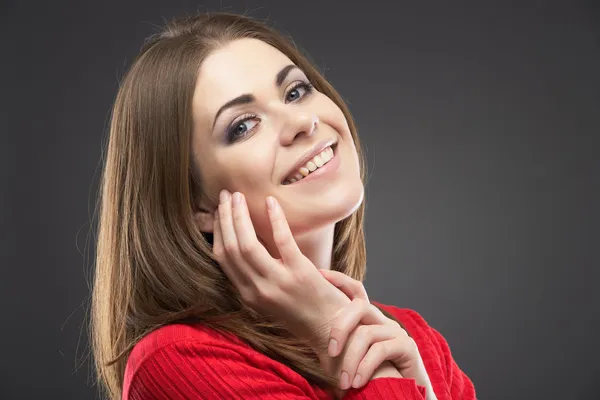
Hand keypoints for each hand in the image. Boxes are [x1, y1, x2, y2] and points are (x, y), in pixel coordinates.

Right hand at [212, 190, 349, 350]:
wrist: (333, 329)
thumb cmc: (304, 310)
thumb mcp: (270, 298)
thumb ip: (255, 277)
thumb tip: (244, 245)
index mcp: (248, 295)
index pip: (222, 258)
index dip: (218, 232)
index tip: (219, 212)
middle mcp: (258, 290)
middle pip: (231, 249)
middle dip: (225, 218)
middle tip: (225, 196)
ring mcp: (278, 282)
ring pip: (248, 245)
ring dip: (240, 217)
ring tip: (239, 196)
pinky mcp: (300, 273)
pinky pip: (282, 241)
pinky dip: (275, 219)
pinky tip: (271, 202)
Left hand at [319, 269, 435, 397]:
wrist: (402, 395)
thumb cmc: (371, 378)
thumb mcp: (351, 356)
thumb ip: (338, 343)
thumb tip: (306, 331)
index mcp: (368, 320)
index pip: (355, 290)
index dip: (339, 279)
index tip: (320, 274)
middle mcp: (382, 321)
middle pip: (359, 306)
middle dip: (340, 327)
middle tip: (330, 352)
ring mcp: (395, 332)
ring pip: (366, 333)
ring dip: (351, 360)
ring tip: (343, 382)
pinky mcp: (407, 346)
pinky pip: (380, 350)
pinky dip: (365, 367)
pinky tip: (357, 383)